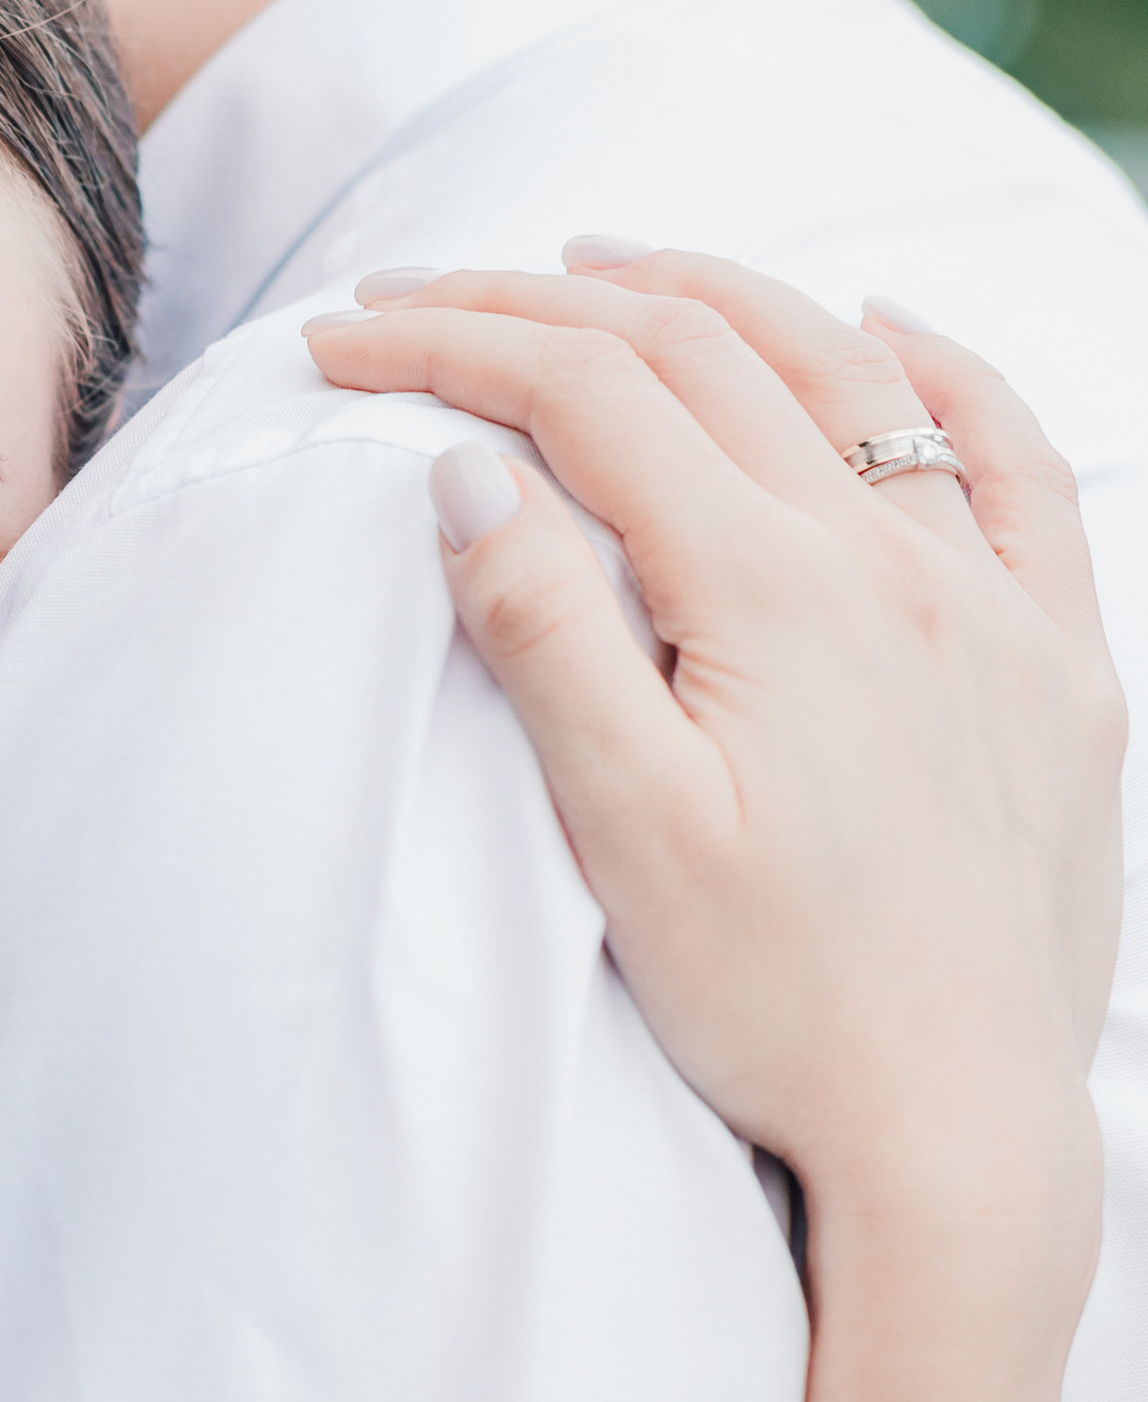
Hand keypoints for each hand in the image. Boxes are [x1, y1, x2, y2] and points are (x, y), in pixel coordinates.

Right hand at [303, 250, 1123, 1244]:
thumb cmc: (777, 1009)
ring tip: (607, 269)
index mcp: (773, 595)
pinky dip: (945, 369)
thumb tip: (466, 471)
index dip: (448, 348)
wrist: (959, 1132)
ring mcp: (992, 605)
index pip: (584, 399)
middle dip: (539, 305)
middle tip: (424, 296)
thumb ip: (547, 636)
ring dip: (717, 297)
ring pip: (848, 375)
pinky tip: (893, 327)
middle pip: (700, 355)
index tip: (340, 340)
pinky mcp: (1060, 662)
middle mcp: (895, 566)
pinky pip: (1016, 462)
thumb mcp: (627, 833)